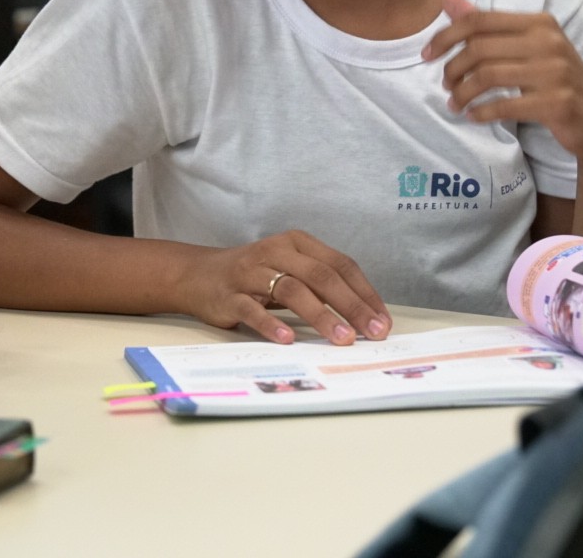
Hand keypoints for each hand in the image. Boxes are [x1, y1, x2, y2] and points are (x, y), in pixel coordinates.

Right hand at [178, 230, 391, 345]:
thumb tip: (365, 317)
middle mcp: (276, 252)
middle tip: (372, 332)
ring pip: (292, 290)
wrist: (199, 275)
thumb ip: (322, 286)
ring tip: (341, 338)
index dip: (364, 292)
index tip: (383, 321)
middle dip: (351, 306)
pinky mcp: (229, 294)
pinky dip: (272, 324)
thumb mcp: (291, 269)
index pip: (340, 264)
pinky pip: (253, 309)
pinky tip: (289, 339)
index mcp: (298, 243)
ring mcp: (251, 272)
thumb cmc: (255, 276)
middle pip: (321, 276)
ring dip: (321, 316)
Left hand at [423, 0, 582, 160]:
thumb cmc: (556, 81)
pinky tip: (474, 116)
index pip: (479, 20)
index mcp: (539, 22)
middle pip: (479, 49)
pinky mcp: (557, 103)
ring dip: (462, 93)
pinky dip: (481, 112)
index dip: (446, 36)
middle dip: (452, 70)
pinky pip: (505, 105)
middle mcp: (549, 42)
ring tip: (455, 104)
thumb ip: (487, 25)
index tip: (426, 55)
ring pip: (487, 77)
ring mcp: (555, 72)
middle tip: (446, 86)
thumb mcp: (527, 47)